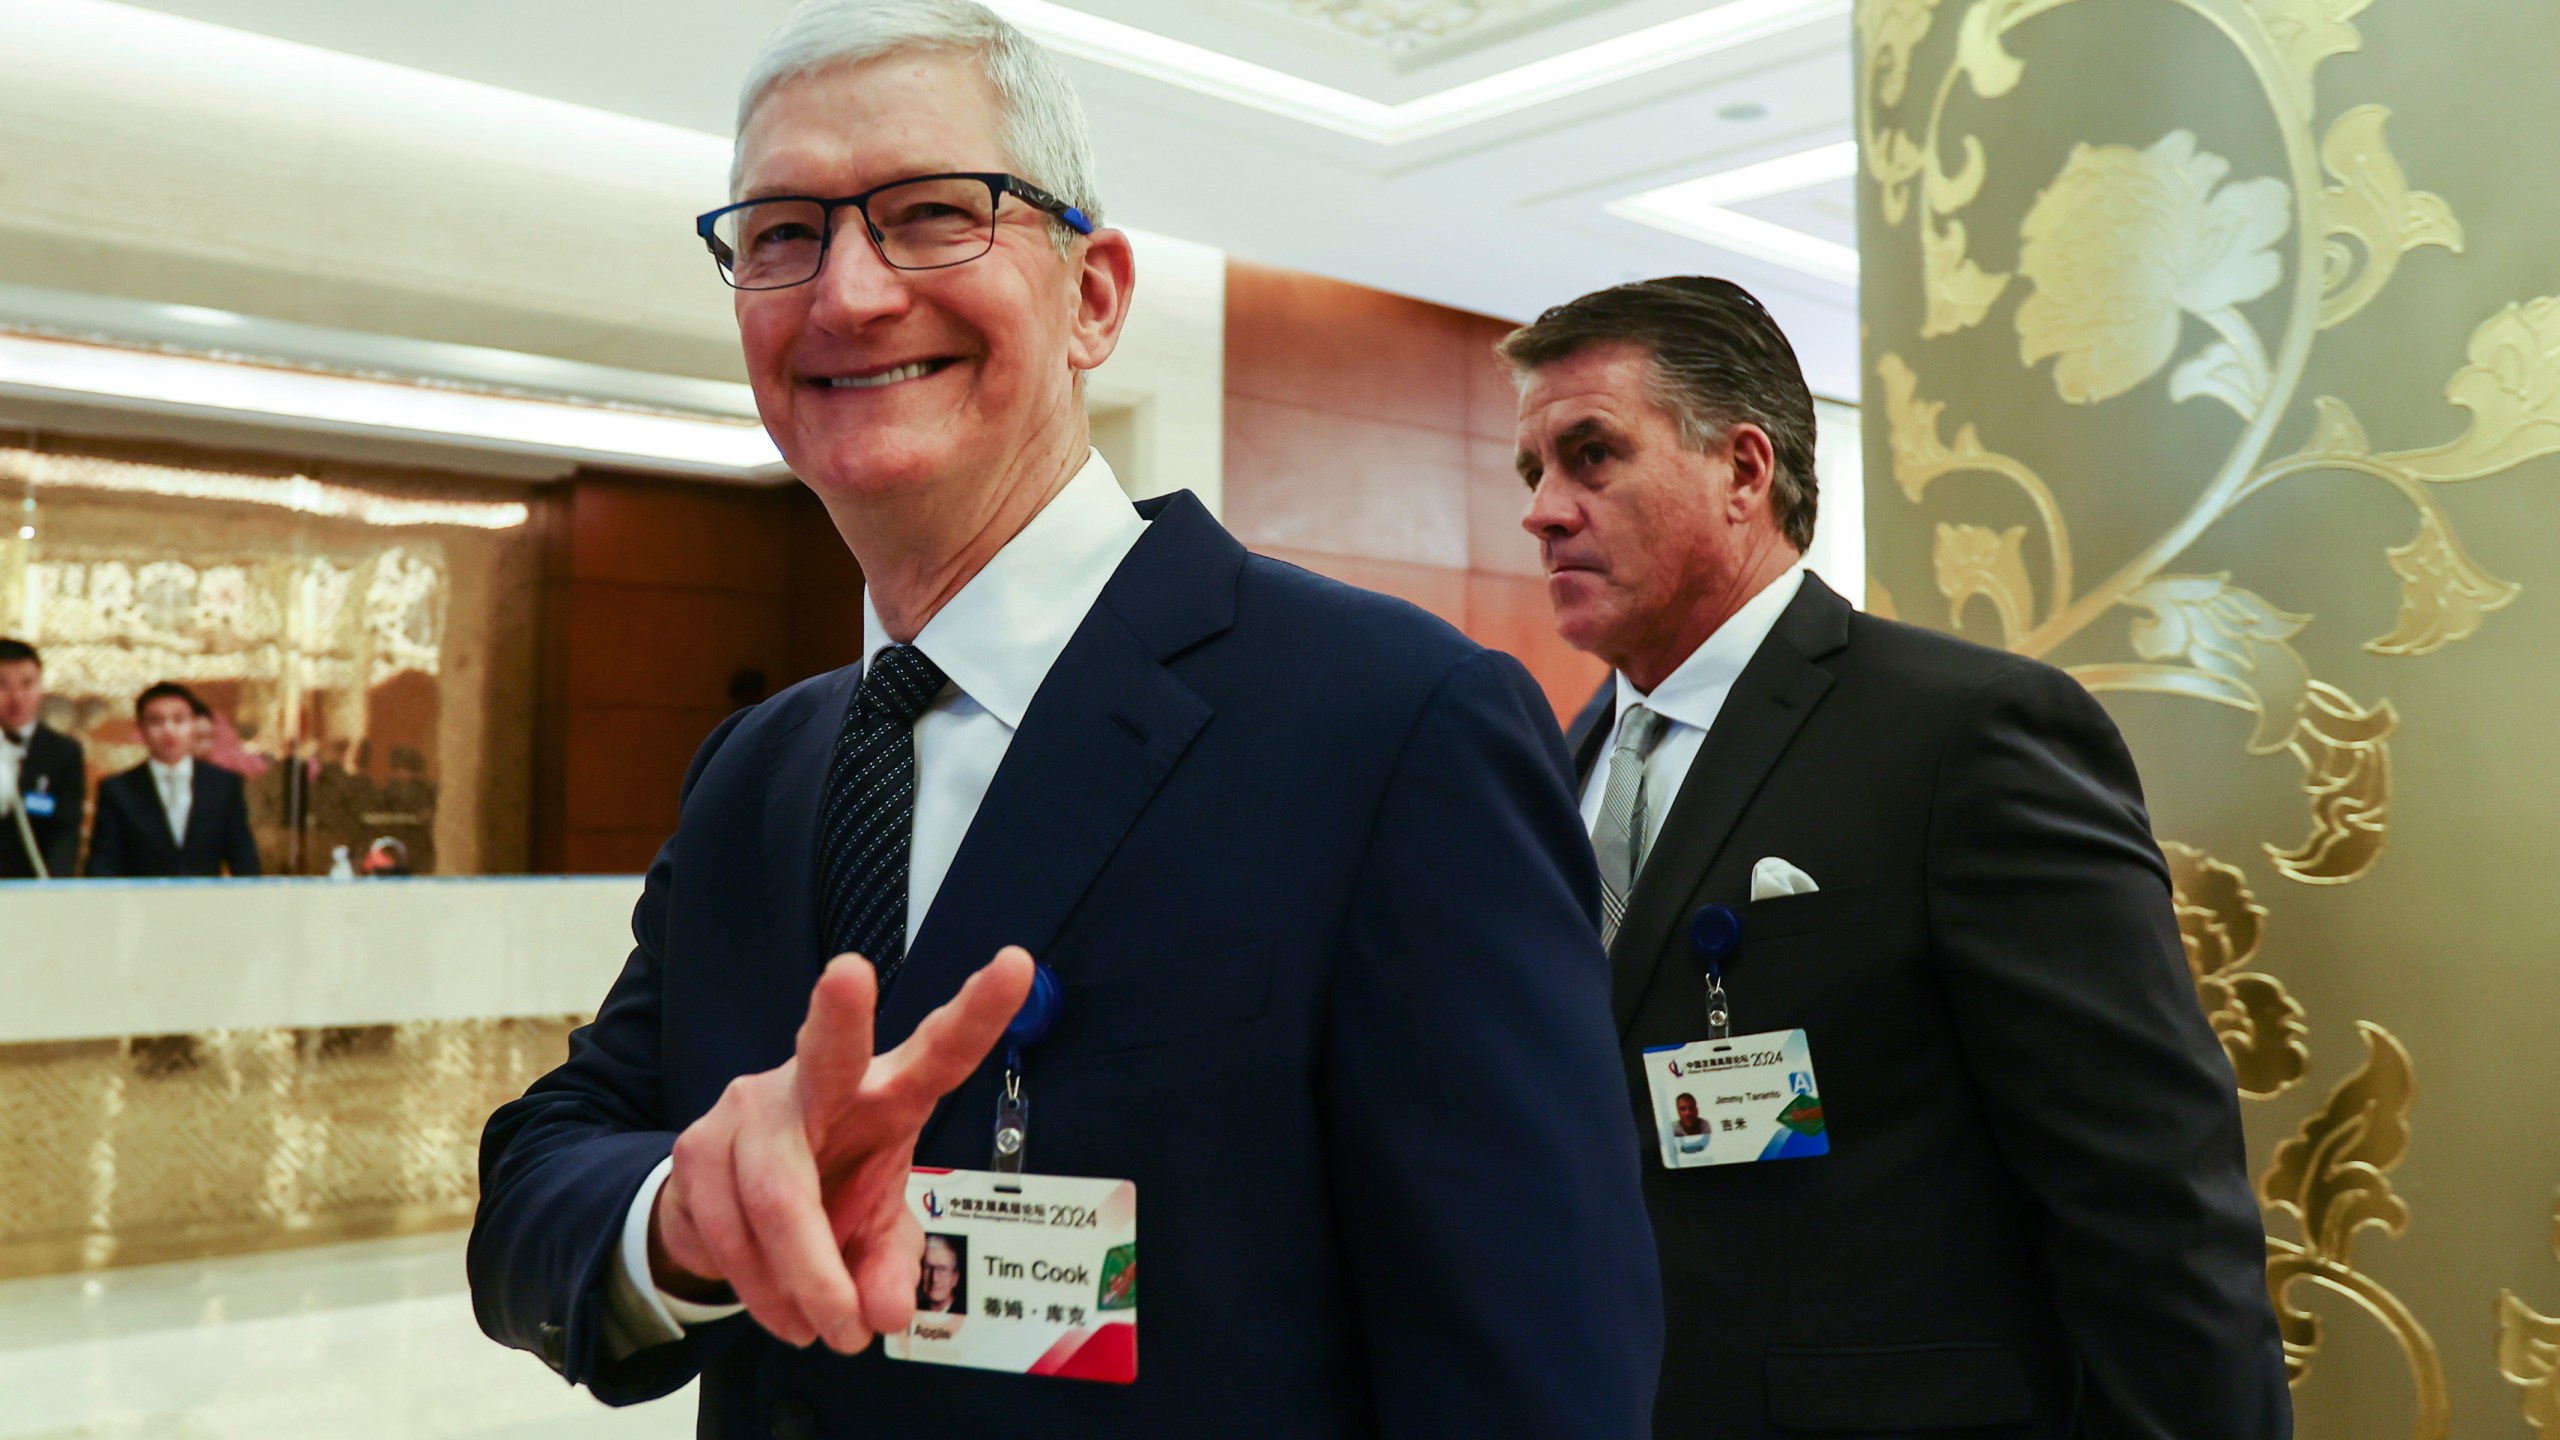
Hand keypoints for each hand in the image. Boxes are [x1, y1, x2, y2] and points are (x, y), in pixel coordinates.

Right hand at [649, 946, 1035, 1351]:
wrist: (732, 1212)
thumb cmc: (831, 1196)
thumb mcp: (877, 1235)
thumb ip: (891, 1268)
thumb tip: (884, 1312)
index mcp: (889, 1090)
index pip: (941, 1049)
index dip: (979, 1012)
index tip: (1016, 964)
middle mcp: (817, 1080)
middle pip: (830, 1052)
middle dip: (840, 1016)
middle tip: (850, 974)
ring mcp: (751, 1106)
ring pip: (778, 1199)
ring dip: (804, 1282)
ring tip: (827, 1332)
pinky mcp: (696, 1146)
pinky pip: (731, 1232)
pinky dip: (762, 1291)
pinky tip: (783, 1312)